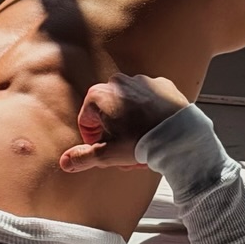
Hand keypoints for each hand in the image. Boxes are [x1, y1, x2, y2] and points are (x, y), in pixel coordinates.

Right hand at [59, 72, 190, 173]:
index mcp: (99, 96)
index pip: (86, 120)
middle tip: (124, 151)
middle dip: (113, 133)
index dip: (94, 139)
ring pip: (128, 105)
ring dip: (130, 122)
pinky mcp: (160, 85)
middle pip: (107, 112)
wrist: (180, 135)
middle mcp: (118, 83)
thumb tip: (65, 162)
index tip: (105, 149)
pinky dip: (149, 112)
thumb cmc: (143, 143)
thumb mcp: (108, 155)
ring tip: (142, 143)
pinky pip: (149, 99)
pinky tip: (155, 129)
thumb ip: (84, 157)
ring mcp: (140, 81)